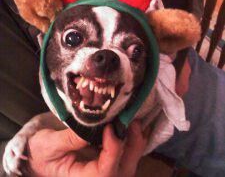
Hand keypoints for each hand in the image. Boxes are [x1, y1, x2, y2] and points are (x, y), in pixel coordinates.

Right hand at [25, 121, 147, 176]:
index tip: (110, 128)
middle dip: (133, 145)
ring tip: (133, 118)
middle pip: (124, 168)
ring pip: (129, 160)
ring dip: (135, 140)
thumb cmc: (41, 152)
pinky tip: (131, 121)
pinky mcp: (108, 159)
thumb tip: (92, 125)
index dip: (112, 151)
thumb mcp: (49, 145)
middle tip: (132, 120)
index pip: (105, 173)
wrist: (40, 154)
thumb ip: (70, 138)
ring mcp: (105, 169)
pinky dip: (132, 137)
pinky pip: (127, 152)